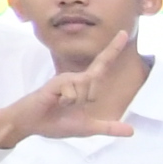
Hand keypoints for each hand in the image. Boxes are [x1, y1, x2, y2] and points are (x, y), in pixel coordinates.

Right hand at [0, 30, 144, 148]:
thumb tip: (132, 131)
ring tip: (60, 105)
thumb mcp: (87, 128)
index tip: (123, 32)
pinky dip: (67, 101)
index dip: (113, 49)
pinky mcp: (56, 82)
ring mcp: (65, 79)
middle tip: (66, 107)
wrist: (30, 124)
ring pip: (85, 88)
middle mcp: (76, 78)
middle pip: (95, 82)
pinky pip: (72, 92)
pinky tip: (55, 102)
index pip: (102, 65)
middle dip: (86, 99)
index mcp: (84, 86)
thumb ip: (108, 128)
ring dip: (75, 102)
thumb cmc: (55, 123)